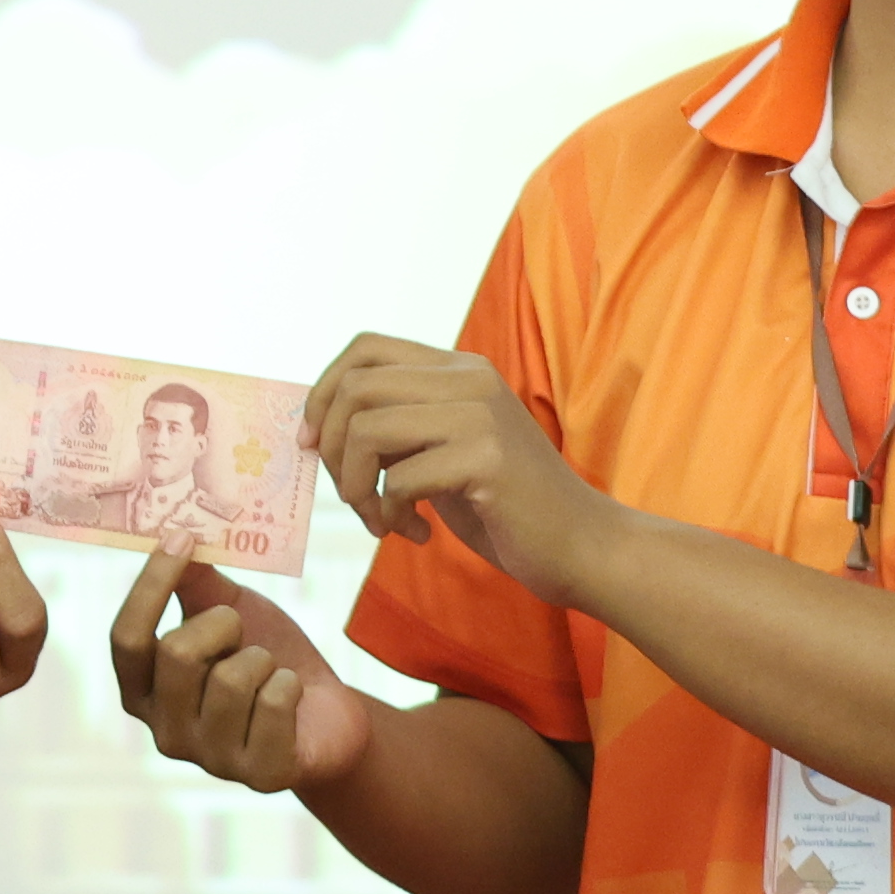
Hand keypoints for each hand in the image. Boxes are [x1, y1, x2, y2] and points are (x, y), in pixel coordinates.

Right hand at [110, 548, 369, 794]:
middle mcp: (166, 733)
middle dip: (222, 625)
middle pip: (178, 654)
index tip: (181, 537)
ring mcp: (212, 761)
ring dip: (263, 660)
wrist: (328, 713)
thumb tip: (173, 530)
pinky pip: (274, 703)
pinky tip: (291, 699)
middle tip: (241, 633)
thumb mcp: (229, 612)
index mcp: (145, 693)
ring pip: (231, 679)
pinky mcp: (261, 775)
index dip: (150, 586)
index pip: (126, 639)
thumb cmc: (267, 658)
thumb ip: (196, 582)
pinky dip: (291, 685)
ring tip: (270, 673)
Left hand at [310, 334, 621, 608]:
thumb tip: (317, 428)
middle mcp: (469, 378)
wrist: (582, 545)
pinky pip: (401, 479)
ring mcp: (480, 414)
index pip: (365, 348)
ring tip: (380, 521)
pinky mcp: (488, 458)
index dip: (323, 392)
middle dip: (332, 451)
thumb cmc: (505, 506)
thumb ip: (396, 429)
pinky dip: (391, 515)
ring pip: (366, 429)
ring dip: (355, 488)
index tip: (313, 444)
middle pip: (354, 389)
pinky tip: (419, 534)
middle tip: (354, 497)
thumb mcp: (442, 451)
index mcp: (458, 368)